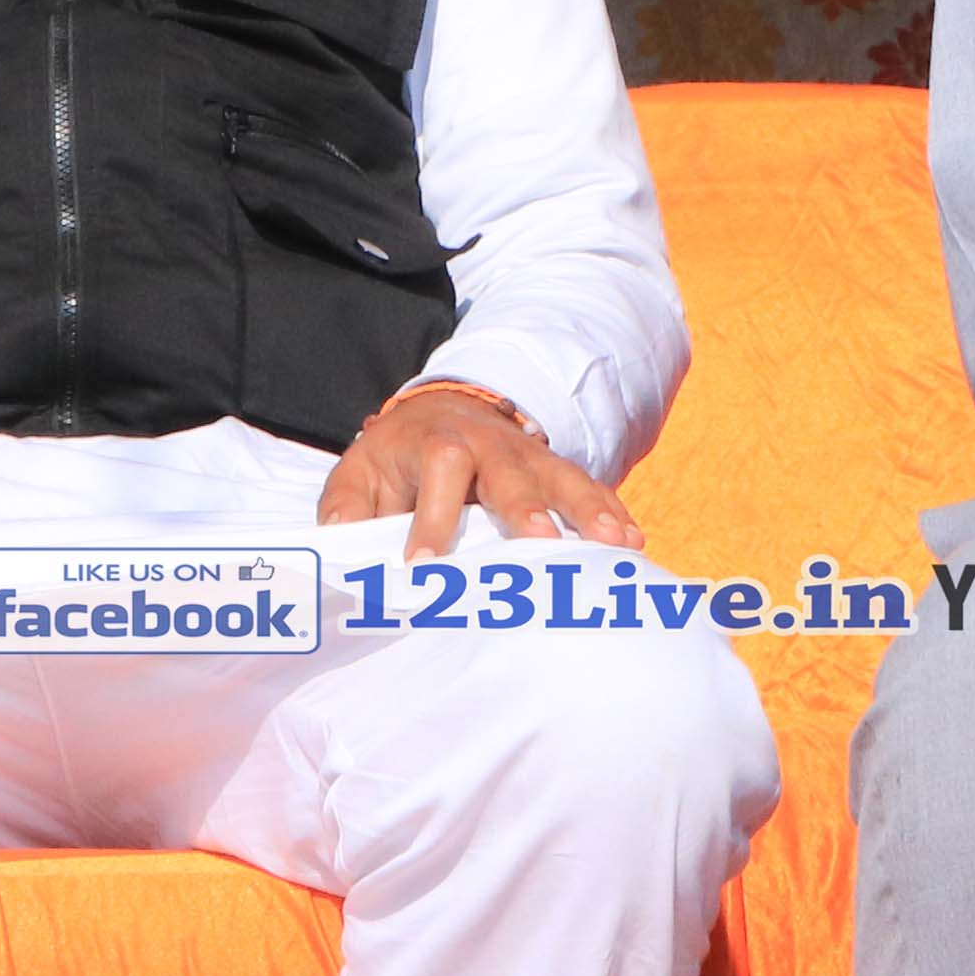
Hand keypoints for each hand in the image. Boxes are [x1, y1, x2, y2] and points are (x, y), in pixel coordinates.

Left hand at [319, 382, 639, 557]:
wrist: (440, 409)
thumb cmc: (395, 458)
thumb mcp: (358, 473)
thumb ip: (346, 510)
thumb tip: (340, 549)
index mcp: (434, 442)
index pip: (437, 471)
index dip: (431, 517)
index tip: (423, 566)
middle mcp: (487, 444)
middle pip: (509, 472)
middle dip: (526, 509)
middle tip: (542, 545)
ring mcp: (528, 455)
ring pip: (561, 478)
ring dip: (589, 511)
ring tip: (615, 544)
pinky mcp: (555, 469)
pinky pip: (589, 487)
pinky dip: (612, 512)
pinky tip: (633, 542)